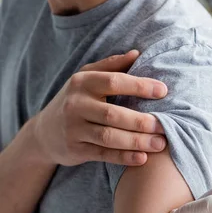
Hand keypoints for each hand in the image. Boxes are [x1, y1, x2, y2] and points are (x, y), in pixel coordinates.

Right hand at [32, 51, 167, 166]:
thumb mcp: (86, 78)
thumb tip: (138, 54)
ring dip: (137, 142)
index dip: (140, 86)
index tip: (163, 91)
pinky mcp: (76, 150)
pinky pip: (103, 154)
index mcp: (82, 82)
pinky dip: (124, 157)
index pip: (114, 82)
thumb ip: (111, 66)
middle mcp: (76, 105)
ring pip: (109, 137)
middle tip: (164, 126)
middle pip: (113, 114)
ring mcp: (74, 129)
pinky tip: (142, 158)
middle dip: (141, 121)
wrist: (45, 132)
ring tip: (160, 144)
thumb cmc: (76, 101)